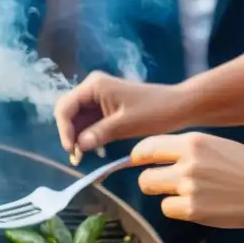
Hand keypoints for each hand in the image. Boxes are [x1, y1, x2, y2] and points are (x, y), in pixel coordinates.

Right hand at [54, 71, 188, 153]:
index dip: (64, 130)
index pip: (65, 107)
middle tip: (76, 155)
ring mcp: (98, 98)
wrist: (179, 107)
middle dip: (69, 134)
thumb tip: (78, 146)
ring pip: (76, 119)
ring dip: (78, 137)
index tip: (71, 150)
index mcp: (94, 86)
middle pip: (67, 112)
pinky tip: (95, 150)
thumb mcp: (125, 124)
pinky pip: (88, 123)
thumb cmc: (155, 111)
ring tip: (83, 156)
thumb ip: (99, 134)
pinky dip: (88, 136)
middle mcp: (92, 89)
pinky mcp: (105, 108)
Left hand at [131, 133, 243, 228]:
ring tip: (187, 193)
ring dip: (164, 193)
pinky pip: (167, 208)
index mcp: (194, 142)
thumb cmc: (243, 168)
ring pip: (153, 191)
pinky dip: (177, 209)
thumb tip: (151, 153)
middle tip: (163, 183)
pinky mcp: (192, 209)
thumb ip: (185, 148)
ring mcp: (189, 187)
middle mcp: (188, 163)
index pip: (148, 147)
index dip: (138, 156)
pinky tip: (197, 204)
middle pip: (143, 175)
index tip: (138, 161)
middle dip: (150, 180)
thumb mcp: (215, 145)